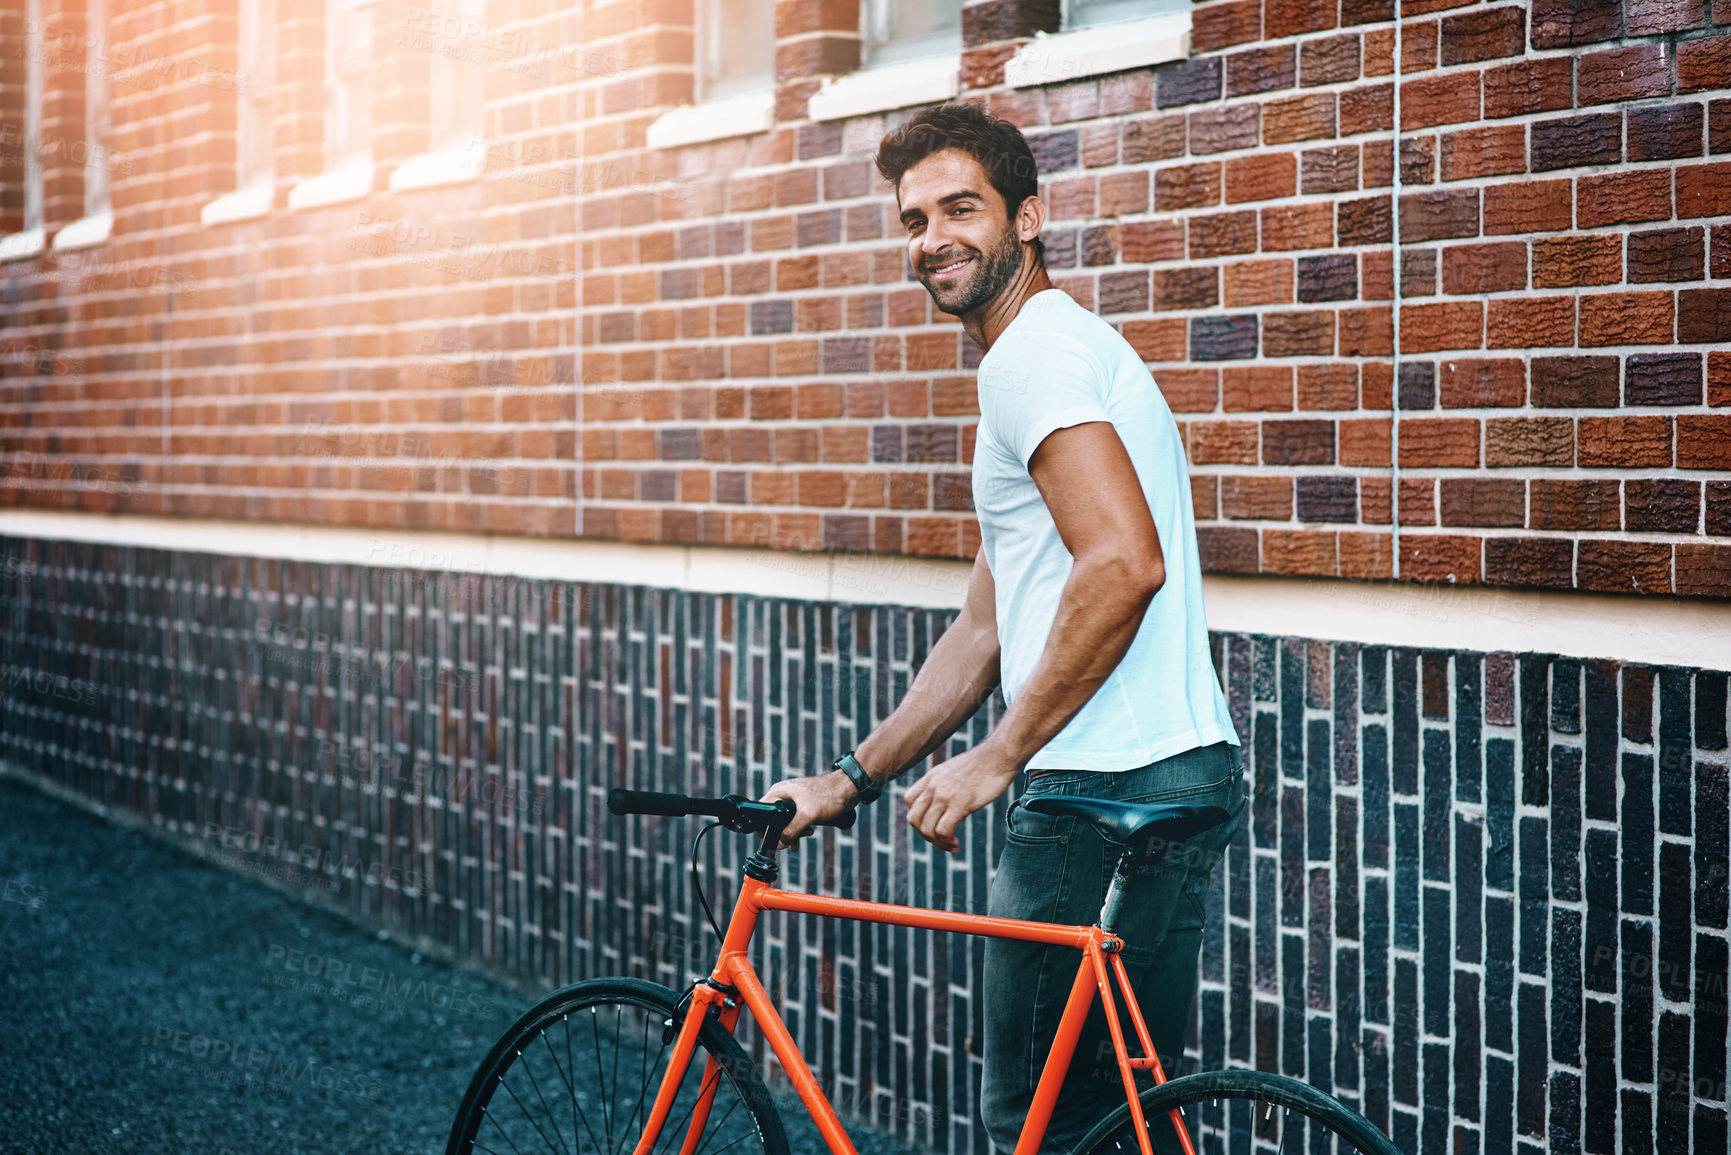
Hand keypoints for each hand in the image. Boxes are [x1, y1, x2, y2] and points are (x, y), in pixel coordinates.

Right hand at [761, 772, 856, 847]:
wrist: (848, 789)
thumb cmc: (828, 795)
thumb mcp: (807, 815)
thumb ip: (791, 830)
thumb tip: (779, 843)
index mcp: (779, 792)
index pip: (761, 810)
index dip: (762, 826)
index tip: (770, 839)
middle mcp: (784, 794)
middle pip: (773, 818)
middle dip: (782, 832)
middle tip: (791, 841)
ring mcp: (794, 799)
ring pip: (786, 821)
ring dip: (793, 832)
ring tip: (803, 838)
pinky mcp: (804, 804)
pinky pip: (796, 819)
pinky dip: (800, 828)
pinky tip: (808, 833)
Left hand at [904, 743, 1020, 854]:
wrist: (999, 755)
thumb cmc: (984, 765)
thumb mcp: (955, 771)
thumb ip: (945, 784)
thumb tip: (946, 801)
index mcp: (931, 777)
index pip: (909, 801)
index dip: (918, 816)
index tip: (933, 823)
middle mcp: (933, 786)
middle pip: (913, 818)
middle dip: (925, 835)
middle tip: (941, 840)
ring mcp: (944, 795)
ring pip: (926, 828)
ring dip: (937, 843)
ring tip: (951, 845)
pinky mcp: (959, 804)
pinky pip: (942, 830)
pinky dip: (946, 841)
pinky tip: (955, 843)